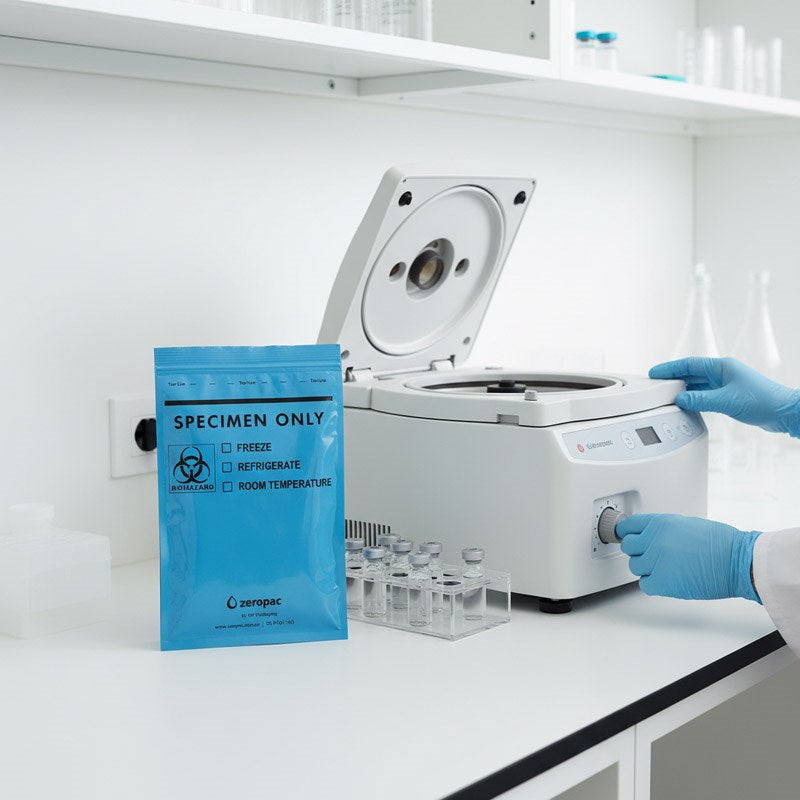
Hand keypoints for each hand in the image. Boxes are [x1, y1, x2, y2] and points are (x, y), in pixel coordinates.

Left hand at [616, 513, 760, 601]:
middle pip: (628, 547)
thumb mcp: (685, 524)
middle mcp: (654, 541)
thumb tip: (649, 535)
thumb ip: (663, 529)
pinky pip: (645, 584)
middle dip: (637, 551)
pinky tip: (666, 580)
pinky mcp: (662, 583)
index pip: (627, 526)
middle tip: (649, 555)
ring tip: (665, 568)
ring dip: (646, 568)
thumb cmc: (720, 543)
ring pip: (635, 567)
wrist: (737, 562)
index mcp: (659, 523)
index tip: (626, 537)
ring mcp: (656, 562)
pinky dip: (653, 584)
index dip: (627, 533)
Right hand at [649, 357, 799, 435]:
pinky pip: (705, 395)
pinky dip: (693, 398)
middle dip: (673, 378)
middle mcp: (723, 373)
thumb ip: (700, 400)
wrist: (784, 412)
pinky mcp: (729, 397)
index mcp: (722, 367)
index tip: (655, 372)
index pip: (689, 365)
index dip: (670, 368)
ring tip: (667, 394)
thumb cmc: (763, 400)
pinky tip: (686, 403)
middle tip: (656, 384)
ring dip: (683, 389)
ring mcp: (726, 385)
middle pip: (691, 373)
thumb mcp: (726, 401)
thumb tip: (680, 399)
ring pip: (698, 385)